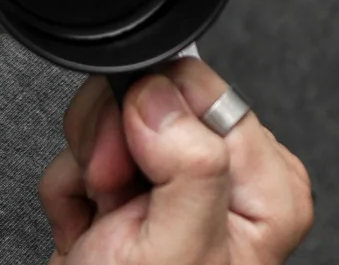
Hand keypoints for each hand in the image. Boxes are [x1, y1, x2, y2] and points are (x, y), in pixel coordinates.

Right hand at [40, 59, 312, 264]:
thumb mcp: (173, 248)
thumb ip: (187, 166)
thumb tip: (163, 94)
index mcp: (267, 186)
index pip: (201, 90)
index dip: (148, 120)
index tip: (132, 174)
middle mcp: (232, 180)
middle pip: (152, 98)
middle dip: (110, 145)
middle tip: (112, 201)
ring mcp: (182, 183)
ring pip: (113, 119)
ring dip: (85, 168)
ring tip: (101, 221)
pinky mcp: (139, 189)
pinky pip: (87, 148)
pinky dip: (72, 188)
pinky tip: (88, 230)